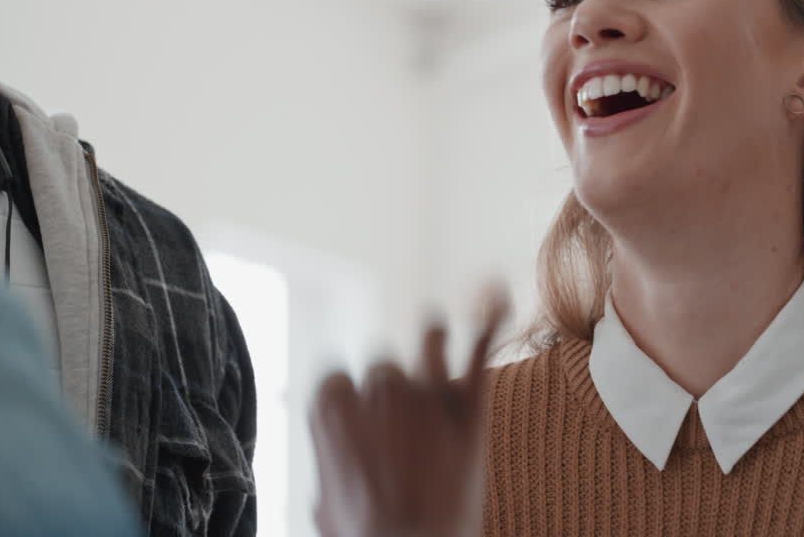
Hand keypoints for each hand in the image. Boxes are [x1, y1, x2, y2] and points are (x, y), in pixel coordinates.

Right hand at [310, 288, 509, 536]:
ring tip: (439, 358)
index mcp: (334, 409)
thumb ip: (325, 456)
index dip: (347, 402)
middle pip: (384, 363)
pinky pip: (481, 342)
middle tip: (404, 436)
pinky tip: (494, 290)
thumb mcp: (326, 504)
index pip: (335, 377)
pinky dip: (489, 312)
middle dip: (392, 391)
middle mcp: (380, 388)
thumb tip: (308, 428)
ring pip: (430, 337)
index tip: (357, 425)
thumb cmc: (369, 536)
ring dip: (433, 346)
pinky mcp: (471, 402)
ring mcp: (428, 390)